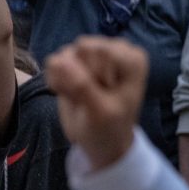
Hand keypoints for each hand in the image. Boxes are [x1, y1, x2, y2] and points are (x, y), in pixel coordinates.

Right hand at [46, 37, 148, 170]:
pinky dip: (57, 80)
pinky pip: (55, 61)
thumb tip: (57, 60)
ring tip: (81, 98)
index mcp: (132, 59)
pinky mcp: (76, 60)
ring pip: (67, 53)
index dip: (95, 74)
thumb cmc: (108, 127)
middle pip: (84, 47)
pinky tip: (70, 94)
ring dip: (67, 80)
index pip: (102, 51)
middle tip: (92, 97)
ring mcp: (95, 52)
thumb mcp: (98, 112)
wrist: (103, 141)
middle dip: (81, 76)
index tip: (105, 93)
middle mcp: (117, 49)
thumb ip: (80, 86)